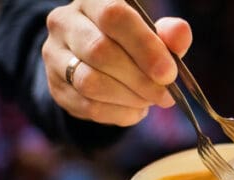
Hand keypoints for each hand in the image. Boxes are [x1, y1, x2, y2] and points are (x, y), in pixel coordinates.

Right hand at [42, 0, 191, 125]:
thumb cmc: (133, 44)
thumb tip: (179, 34)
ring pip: (90, 82)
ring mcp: (54, 55)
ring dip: (129, 98)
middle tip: (165, 95)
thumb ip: (170, 34)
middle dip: (140, 79)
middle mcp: (65, 22)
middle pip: (100, 52)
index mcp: (92, 1)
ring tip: (149, 100)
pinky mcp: (56, 87)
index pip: (114, 16)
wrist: (97, 63)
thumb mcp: (154, 35)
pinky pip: (88, 106)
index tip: (168, 73)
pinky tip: (135, 110)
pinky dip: (119, 113)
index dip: (144, 47)